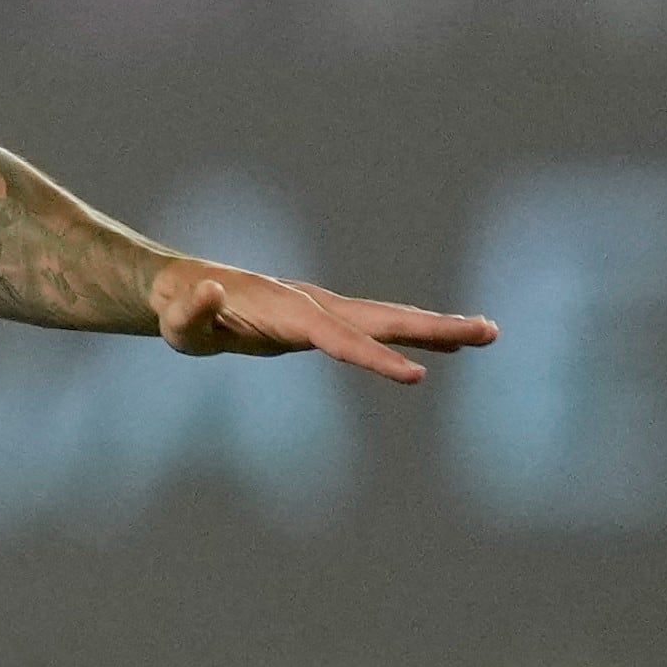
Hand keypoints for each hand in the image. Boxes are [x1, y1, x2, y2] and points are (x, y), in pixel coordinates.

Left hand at [149, 259, 494, 383]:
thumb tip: (208, 289)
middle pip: (382, 319)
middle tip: (489, 332)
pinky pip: (376, 328)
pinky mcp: (325, 320)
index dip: (374, 358)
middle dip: (435, 329)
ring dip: (437, 328)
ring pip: (388, 319)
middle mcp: (315, 305)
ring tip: (489, 333)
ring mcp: (324, 310)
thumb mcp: (177, 320)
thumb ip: (192, 311)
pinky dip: (413, 334)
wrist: (183, 291)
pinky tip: (446, 345)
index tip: (416, 377)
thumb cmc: (179, 312)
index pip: (339, 338)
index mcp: (288, 312)